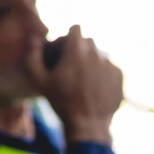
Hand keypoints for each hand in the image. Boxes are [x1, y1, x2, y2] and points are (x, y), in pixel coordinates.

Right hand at [23, 25, 122, 144]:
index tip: (65, 49)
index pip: (76, 28)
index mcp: (76, 49)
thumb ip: (33, 57)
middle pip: (88, 42)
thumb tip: (35, 40)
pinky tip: (95, 89)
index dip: (69, 37)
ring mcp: (110, 63)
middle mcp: (96, 52)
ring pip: (99, 55)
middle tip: (72, 68)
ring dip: (92, 63)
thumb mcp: (40, 81)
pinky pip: (109, 68)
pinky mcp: (119, 75)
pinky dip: (103, 75)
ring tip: (84, 82)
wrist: (87, 124)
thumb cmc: (61, 102)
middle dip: (80, 50)